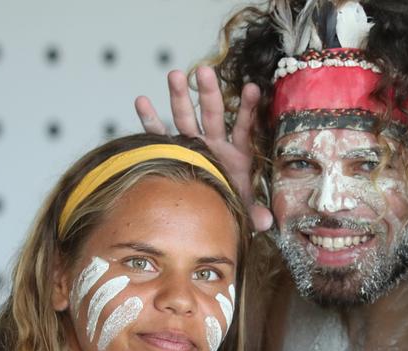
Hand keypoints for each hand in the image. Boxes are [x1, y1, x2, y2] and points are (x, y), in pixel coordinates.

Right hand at [135, 67, 272, 230]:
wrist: (214, 218)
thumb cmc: (234, 209)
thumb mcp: (246, 212)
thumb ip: (256, 214)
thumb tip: (266, 222)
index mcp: (238, 155)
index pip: (245, 127)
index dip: (249, 109)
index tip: (253, 88)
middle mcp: (216, 145)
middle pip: (212, 114)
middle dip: (209, 92)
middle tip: (205, 71)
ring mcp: (195, 147)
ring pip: (186, 118)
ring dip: (180, 97)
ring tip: (175, 74)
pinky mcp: (176, 154)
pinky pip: (160, 136)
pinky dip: (150, 120)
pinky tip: (141, 101)